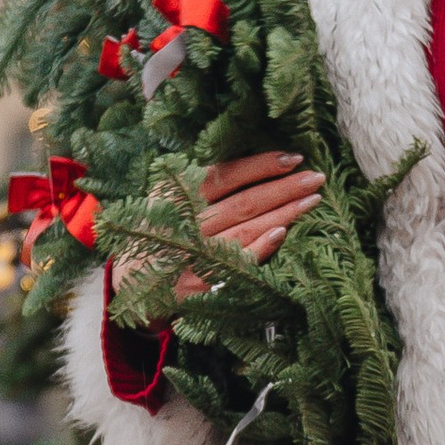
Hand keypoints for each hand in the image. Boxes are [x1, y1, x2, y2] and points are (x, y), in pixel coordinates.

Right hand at [173, 149, 321, 298]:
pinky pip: (234, 264)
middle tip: (316, 178)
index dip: (260, 165)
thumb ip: (204, 182)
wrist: (127, 283)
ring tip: (311, 201)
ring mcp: (188, 255)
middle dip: (283, 189)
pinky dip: (258, 249)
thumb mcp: (170, 198)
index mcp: (173, 194)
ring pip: (244, 230)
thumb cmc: (163, 230)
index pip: (224, 175)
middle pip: (242, 202)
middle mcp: (180, 222)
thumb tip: (262, 162)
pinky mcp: (194, 287)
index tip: (294, 158)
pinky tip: (282, 233)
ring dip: (282, 214)